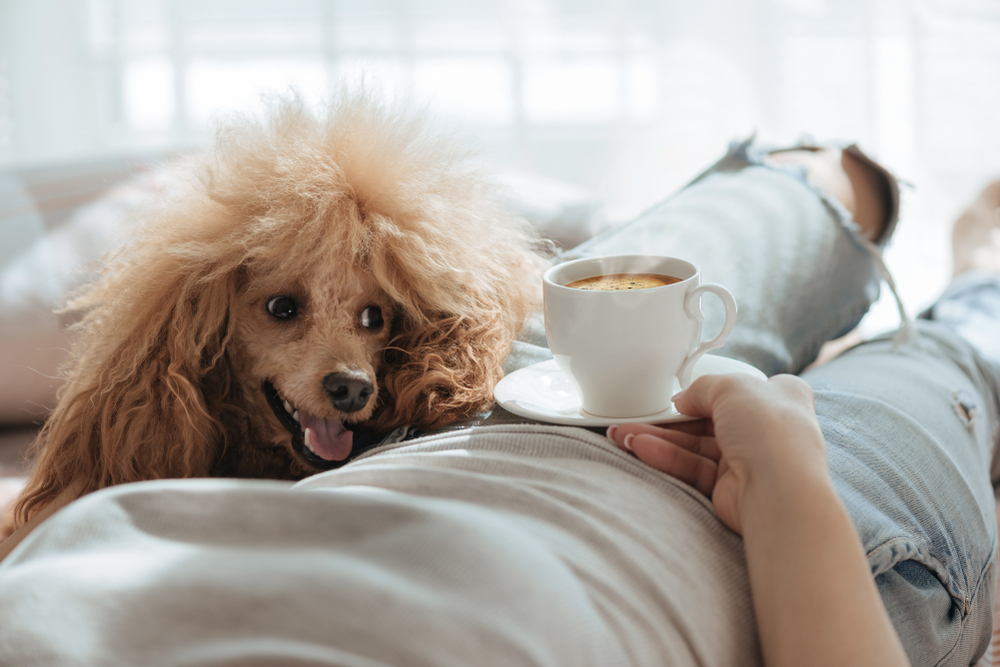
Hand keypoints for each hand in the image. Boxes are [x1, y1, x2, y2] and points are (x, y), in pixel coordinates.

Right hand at [606, 374, 828, 533]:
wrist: (779, 491)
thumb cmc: (772, 432)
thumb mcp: (732, 386)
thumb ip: (702, 387)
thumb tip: (684, 400)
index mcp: (779, 397)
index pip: (736, 390)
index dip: (705, 391)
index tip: (676, 394)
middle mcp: (764, 429)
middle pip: (707, 420)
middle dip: (669, 420)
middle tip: (635, 419)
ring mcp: (747, 459)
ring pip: (694, 445)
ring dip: (658, 439)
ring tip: (623, 436)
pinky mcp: (729, 486)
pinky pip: (691, 467)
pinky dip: (665, 457)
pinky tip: (640, 449)